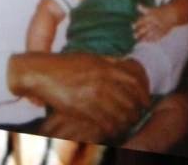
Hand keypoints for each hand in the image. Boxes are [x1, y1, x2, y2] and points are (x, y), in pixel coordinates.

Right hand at [8, 52, 149, 140]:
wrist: (42, 73)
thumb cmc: (65, 65)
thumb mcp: (90, 58)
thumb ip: (108, 63)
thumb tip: (124, 67)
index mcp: (106, 65)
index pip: (135, 79)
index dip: (144, 92)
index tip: (145, 100)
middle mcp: (104, 79)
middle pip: (132, 99)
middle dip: (137, 109)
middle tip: (137, 115)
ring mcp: (95, 94)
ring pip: (121, 113)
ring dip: (126, 121)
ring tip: (125, 124)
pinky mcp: (85, 109)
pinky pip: (107, 123)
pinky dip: (112, 128)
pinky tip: (111, 129)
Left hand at [133, 4, 174, 41]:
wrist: (172, 14)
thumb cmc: (159, 12)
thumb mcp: (152, 9)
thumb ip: (144, 9)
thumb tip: (137, 5)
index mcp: (152, 16)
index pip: (143, 20)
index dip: (137, 23)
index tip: (132, 27)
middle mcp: (155, 22)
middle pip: (146, 28)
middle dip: (140, 32)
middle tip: (134, 36)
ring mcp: (159, 27)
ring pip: (151, 34)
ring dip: (145, 38)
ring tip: (139, 41)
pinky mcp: (163, 32)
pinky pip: (157, 37)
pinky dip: (152, 39)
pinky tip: (148, 41)